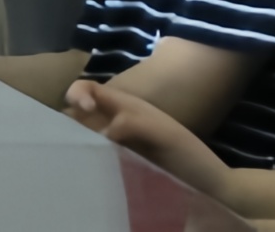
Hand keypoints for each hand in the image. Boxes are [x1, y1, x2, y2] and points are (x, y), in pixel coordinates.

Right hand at [63, 80, 232, 200]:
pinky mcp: (114, 171)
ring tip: (74, 159)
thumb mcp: (164, 132)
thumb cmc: (189, 153)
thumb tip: (101, 133)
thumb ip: (133, 122)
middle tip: (68, 141)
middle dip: (65, 123)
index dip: (78, 93)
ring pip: (80, 141)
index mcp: (123, 107)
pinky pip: (91, 164)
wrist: (208, 186)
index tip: (84, 109)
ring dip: (74, 146)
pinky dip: (85, 166)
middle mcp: (113, 125)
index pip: (87, 89)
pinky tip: (88, 174)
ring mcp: (112, 148)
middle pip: (76, 115)